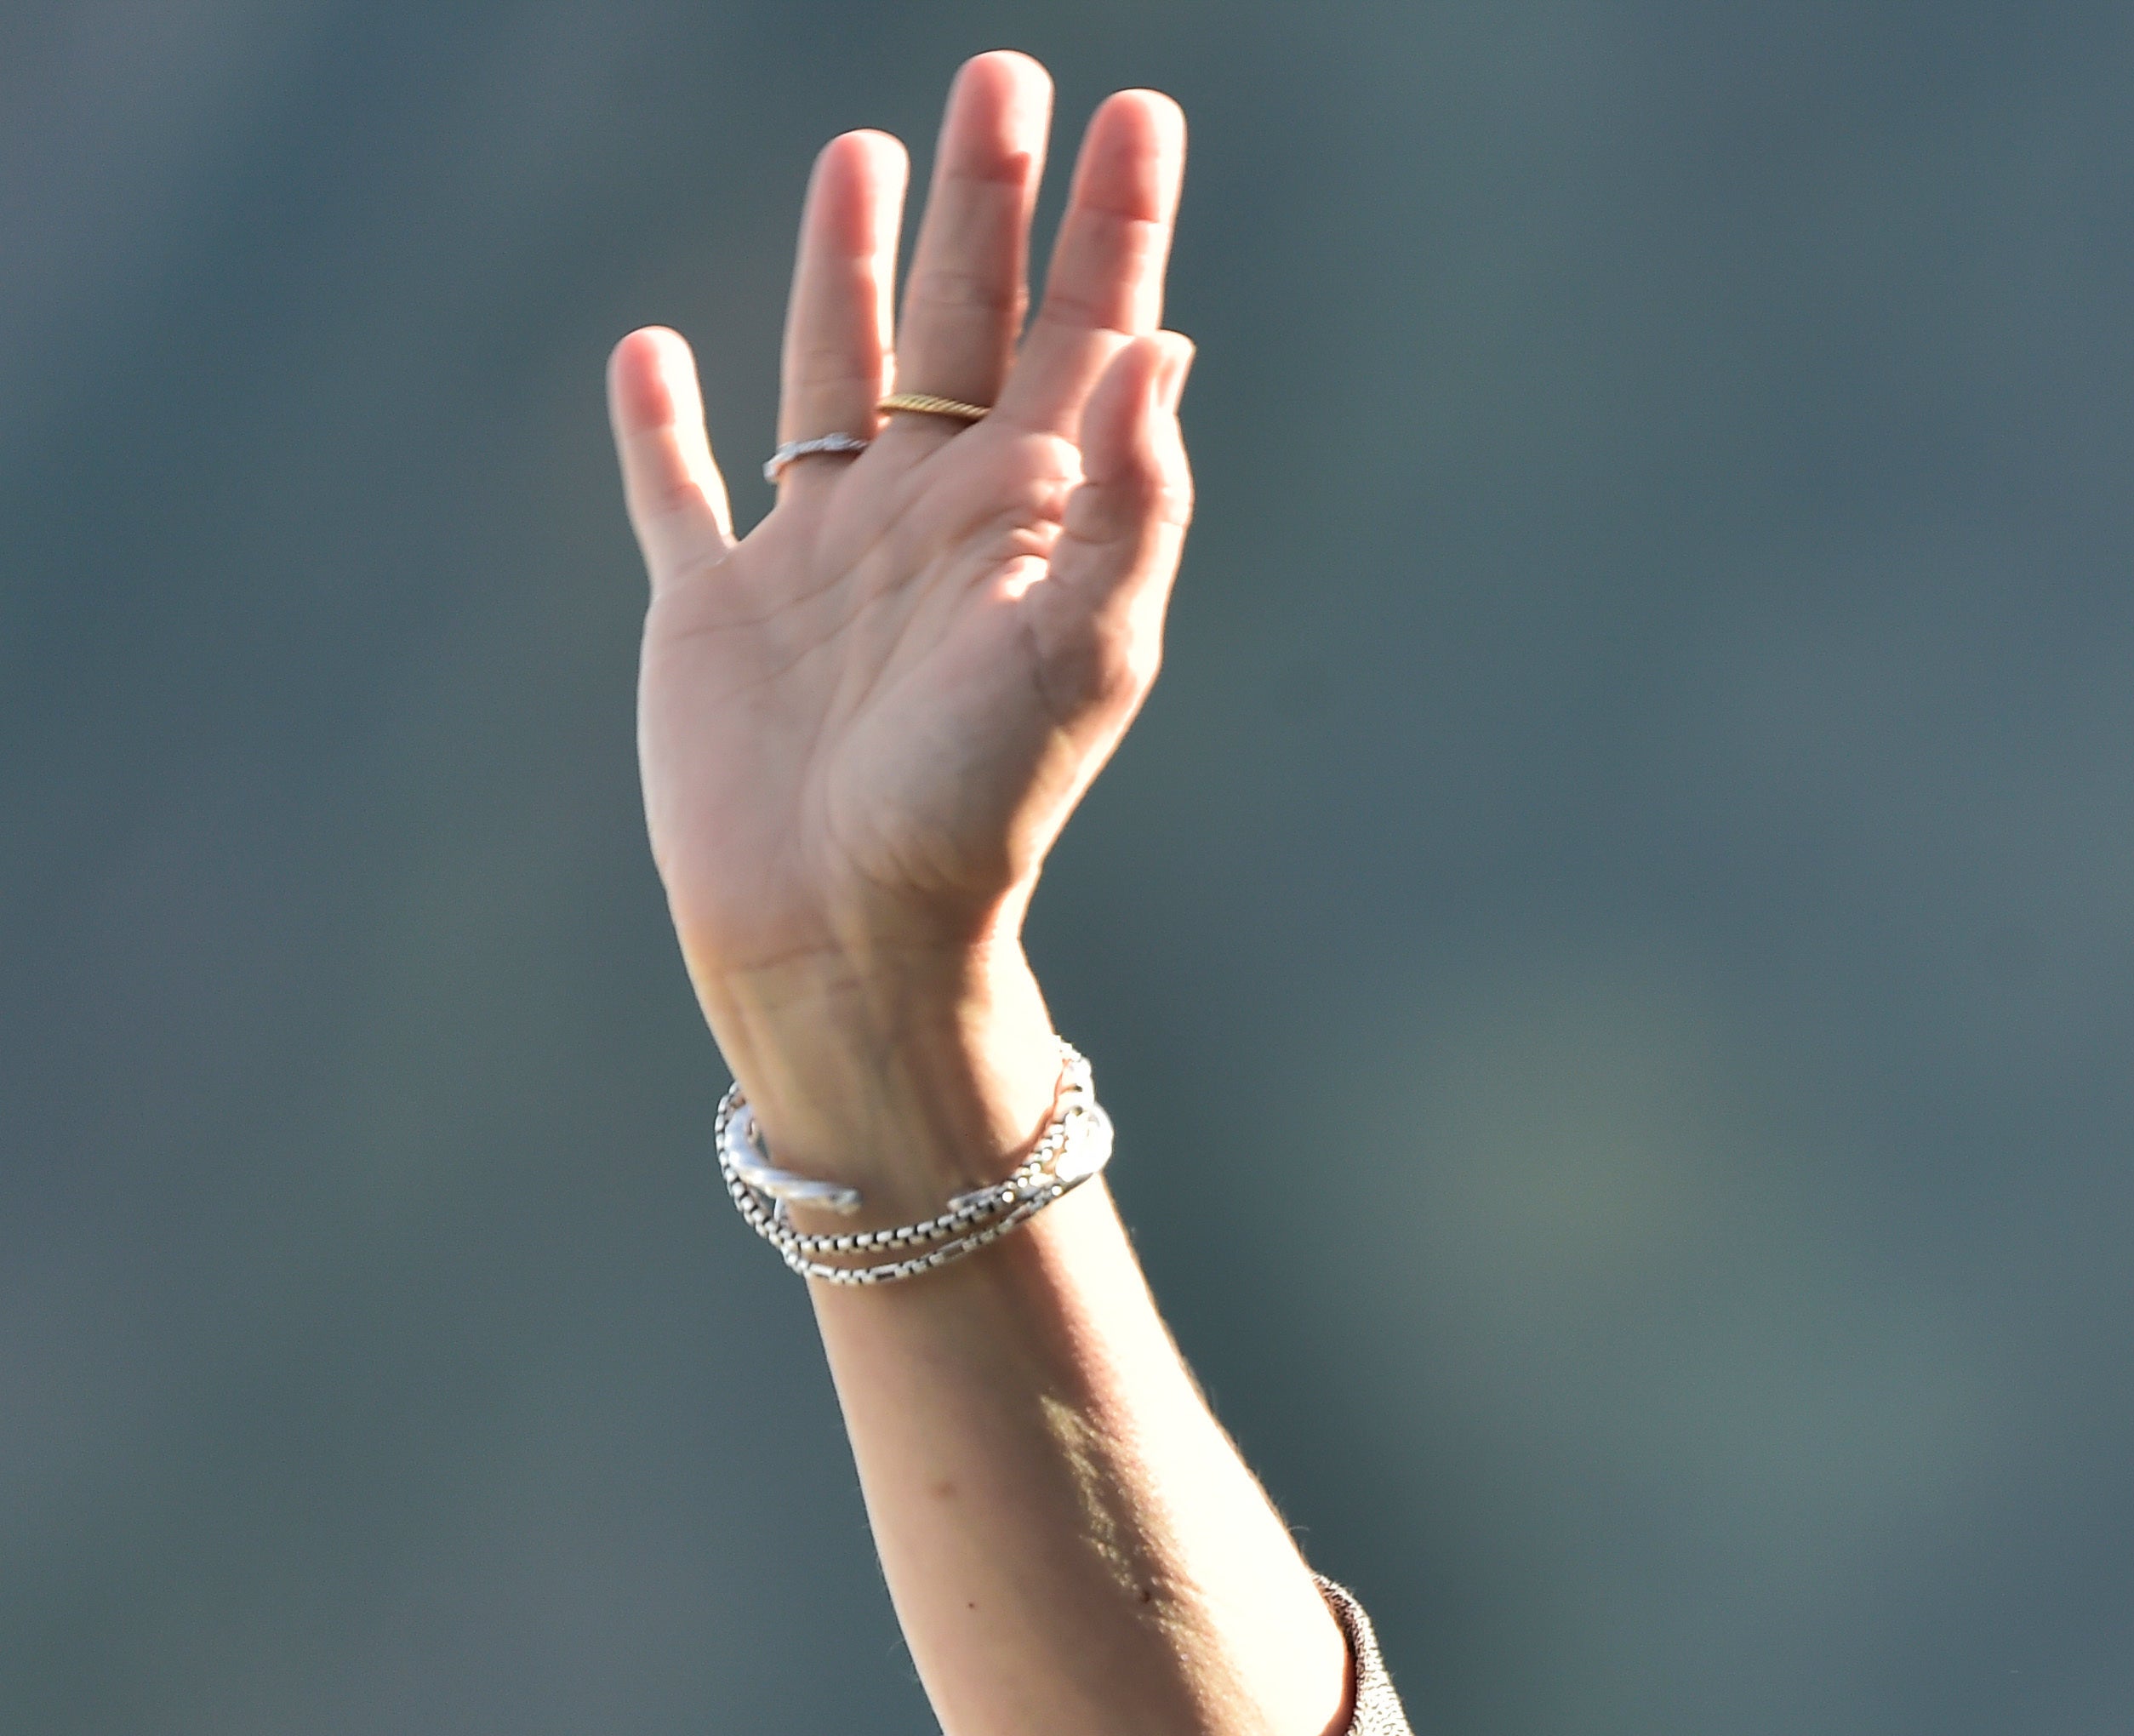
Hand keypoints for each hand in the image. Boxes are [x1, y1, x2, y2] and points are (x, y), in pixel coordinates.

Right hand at [606, 57, 1188, 1190]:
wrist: (852, 934)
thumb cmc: (979, 807)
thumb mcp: (1084, 651)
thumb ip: (1130, 500)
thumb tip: (1162, 345)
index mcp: (1032, 521)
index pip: (1086, 337)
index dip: (1114, 226)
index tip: (1140, 116)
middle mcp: (933, 520)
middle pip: (966, 319)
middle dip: (991, 200)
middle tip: (1009, 76)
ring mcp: (820, 560)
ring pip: (836, 371)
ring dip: (850, 264)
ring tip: (865, 153)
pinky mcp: (712, 613)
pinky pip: (678, 496)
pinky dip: (661, 427)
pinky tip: (654, 352)